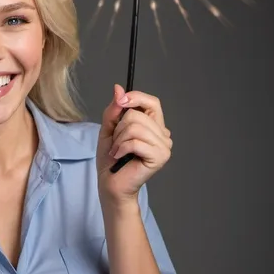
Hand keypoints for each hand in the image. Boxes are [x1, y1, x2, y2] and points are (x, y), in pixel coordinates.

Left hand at [96, 84, 172, 207]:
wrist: (110, 184)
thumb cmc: (111, 159)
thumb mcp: (109, 128)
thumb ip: (114, 109)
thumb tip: (118, 88)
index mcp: (155, 126)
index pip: (152, 101)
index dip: (135, 98)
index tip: (119, 103)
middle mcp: (164, 135)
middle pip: (138, 114)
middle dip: (119, 128)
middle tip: (116, 143)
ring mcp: (164, 146)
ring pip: (135, 127)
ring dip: (119, 140)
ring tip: (117, 151)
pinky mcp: (160, 157)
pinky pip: (136, 141)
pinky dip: (121, 148)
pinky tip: (119, 156)